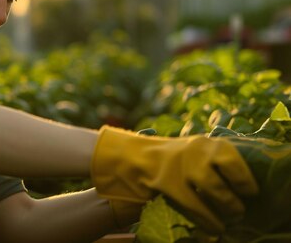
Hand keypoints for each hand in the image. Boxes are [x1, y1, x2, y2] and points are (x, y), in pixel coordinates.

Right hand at [91, 126, 258, 233]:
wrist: (120, 160)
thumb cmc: (151, 162)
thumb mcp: (179, 156)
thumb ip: (199, 161)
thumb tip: (227, 176)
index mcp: (197, 142)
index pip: (229, 155)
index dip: (242, 175)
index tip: (249, 189)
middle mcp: (191, 149)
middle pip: (224, 171)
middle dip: (235, 193)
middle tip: (240, 207)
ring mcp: (179, 165)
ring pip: (213, 188)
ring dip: (225, 206)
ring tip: (230, 218)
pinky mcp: (167, 182)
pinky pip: (195, 204)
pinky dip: (207, 218)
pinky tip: (214, 227)